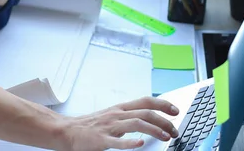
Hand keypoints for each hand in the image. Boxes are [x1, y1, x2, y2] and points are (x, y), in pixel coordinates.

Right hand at [60, 96, 179, 150]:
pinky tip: (140, 144)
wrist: (67, 131)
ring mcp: (109, 127)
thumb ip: (128, 115)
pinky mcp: (101, 140)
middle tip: (174, 130)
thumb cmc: (91, 125)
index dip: (163, 104)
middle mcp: (117, 114)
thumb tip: (150, 118)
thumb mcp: (112, 115)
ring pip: (136, 123)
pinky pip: (117, 141)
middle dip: (164, 120)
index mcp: (120, 108)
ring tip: (165, 136)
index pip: (146, 101)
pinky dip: (130, 142)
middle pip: (145, 112)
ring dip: (154, 129)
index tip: (176, 110)